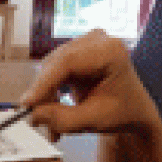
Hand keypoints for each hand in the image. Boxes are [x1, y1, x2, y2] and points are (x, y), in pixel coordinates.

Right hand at [20, 29, 161, 141]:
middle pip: (56, 63)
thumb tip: (33, 114)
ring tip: (49, 122)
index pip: (67, 62)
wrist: (134, 110)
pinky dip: (50, 91)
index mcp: (110, 51)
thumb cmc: (122, 113)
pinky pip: (53, 69)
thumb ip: (63, 119)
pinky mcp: (76, 50)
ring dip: (45, 95)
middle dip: (43, 93)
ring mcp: (86, 43)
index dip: (43, 83)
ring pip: (50, 67)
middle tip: (36, 120)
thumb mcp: (94, 121)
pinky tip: (52, 109)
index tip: (27, 104)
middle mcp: (97, 40)